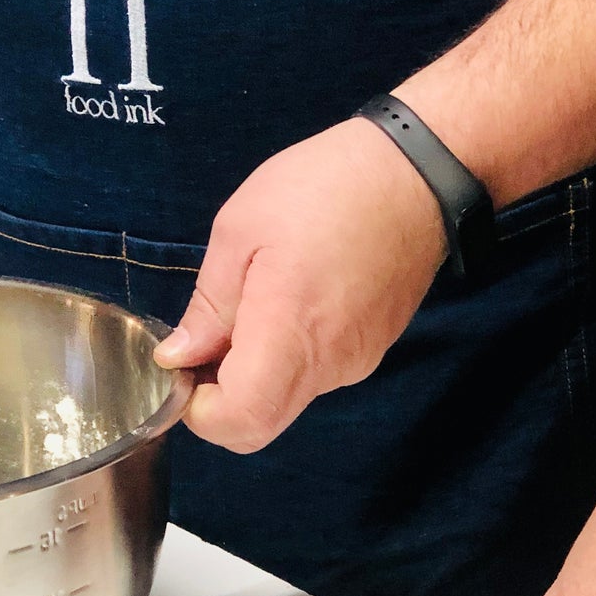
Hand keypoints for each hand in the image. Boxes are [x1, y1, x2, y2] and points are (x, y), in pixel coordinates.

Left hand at [154, 118, 446, 452]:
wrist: (416, 172)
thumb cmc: (323, 187)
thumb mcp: (241, 229)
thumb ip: (209, 304)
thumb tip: (179, 356)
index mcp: (290, 333)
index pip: (241, 422)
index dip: (200, 412)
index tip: (185, 365)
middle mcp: (329, 365)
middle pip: (262, 423)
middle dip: (221, 398)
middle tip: (209, 337)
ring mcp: (357, 361)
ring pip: (288, 397)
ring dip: (256, 370)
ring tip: (258, 297)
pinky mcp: (373, 348)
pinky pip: (317, 372)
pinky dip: (290, 353)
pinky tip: (294, 295)